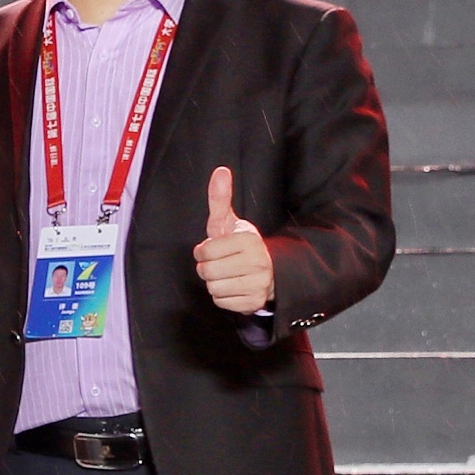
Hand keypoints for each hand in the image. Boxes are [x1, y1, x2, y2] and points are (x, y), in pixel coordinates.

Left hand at [196, 165, 274, 312]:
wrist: (271, 270)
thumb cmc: (242, 245)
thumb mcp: (230, 222)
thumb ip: (220, 198)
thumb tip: (220, 171)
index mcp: (249, 241)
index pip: (204, 252)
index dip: (203, 252)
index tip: (214, 249)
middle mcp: (257, 263)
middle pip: (207, 272)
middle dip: (207, 268)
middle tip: (220, 263)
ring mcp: (258, 285)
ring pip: (213, 288)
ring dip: (215, 282)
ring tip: (228, 274)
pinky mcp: (255, 303)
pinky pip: (221, 302)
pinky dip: (223, 296)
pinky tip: (234, 286)